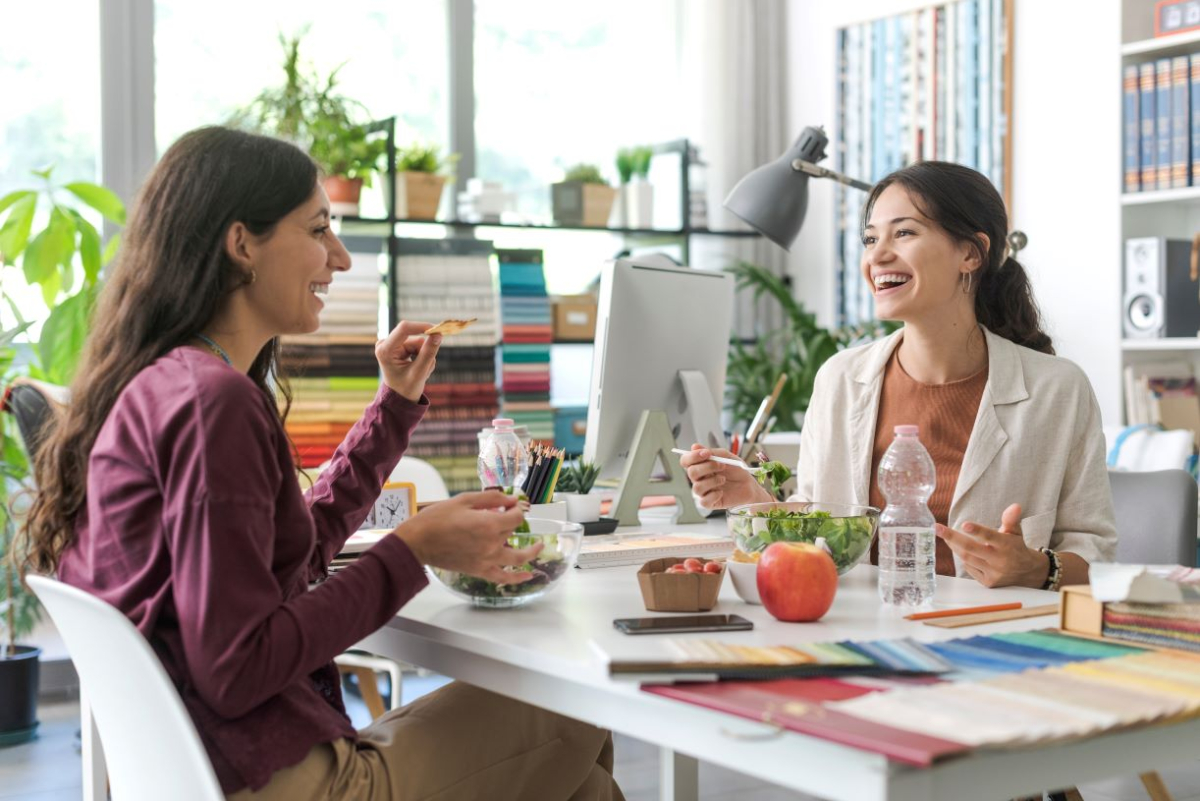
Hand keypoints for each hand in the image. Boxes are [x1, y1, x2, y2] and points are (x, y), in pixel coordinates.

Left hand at [376, 320, 440, 402]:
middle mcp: (385, 343)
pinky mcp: (399, 345)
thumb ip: (428, 353)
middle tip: (428, 366)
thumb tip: (438, 334)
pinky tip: (418, 367)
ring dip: (425, 355)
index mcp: (385, 350)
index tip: (438, 330)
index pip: (404, 329)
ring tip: (422, 371)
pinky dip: (422, 355)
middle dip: (425, 350)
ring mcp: (392, 343)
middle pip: (414, 336)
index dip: (422, 326)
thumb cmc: (406, 389)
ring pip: (419, 341)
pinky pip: (418, 345)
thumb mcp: (419, 373)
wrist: (400, 397)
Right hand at [395, 491, 543, 583]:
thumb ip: (491, 498)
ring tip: (539, 546)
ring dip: (531, 552)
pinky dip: (518, 578)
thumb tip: (511, 500)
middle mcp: (491, 544)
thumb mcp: (464, 500)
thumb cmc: (437, 519)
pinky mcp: (479, 570)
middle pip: (512, 532)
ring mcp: (486, 560)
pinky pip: (503, 577)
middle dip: (510, 521)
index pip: (516, 517)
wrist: (417, 542)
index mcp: (488, 525)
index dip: (517, 509)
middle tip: (505, 514)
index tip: (512, 505)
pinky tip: (528, 575)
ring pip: (517, 557)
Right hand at [679, 443, 772, 509]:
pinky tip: (722, 492)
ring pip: (697, 488)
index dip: (693, 457)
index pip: (686, 461)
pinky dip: (713, 495)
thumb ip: (711, 452)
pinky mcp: (710, 503)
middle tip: (722, 466)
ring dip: (712, 481)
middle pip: (691, 472)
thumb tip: (694, 446)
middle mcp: (699, 478)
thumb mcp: (726, 456)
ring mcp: (704, 491)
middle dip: (707, 467)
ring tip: (723, 479)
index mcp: (700, 466)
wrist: (749, 484)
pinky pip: (704, 501)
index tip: (707, 453)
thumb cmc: (737, 470)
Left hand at [935, 503, 1048, 587]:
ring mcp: (993, 573)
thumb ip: (1011, 519)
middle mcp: (1000, 560)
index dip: (977, 531)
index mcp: (1007, 545)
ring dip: (954, 546)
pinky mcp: (988, 582)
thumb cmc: (1016, 547)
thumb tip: (1015, 505)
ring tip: (945, 537)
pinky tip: (961, 550)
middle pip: (971, 548)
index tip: (964, 524)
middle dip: (952, 537)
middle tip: (937, 528)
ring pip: (967, 558)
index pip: (991, 537)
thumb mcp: (1016, 532)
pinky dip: (964, 558)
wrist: (1028, 572)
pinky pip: (970, 568)